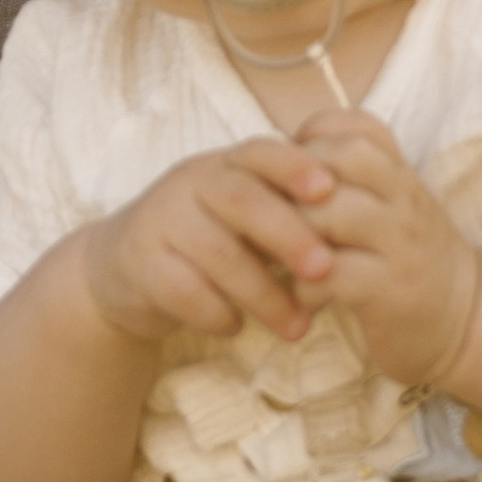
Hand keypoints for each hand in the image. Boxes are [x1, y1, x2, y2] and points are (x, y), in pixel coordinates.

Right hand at [79, 136, 337, 348]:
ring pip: (217, 252)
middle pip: (241, 198)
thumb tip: (360, 221)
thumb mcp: (241, 216)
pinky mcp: (139, 265)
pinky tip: (236, 327)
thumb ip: (286, 210)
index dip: (295, 167)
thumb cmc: (204, 241)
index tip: (331, 189)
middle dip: (288, 233)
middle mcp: (189, 184)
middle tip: (325, 269)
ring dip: (263, 293)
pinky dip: (217, 313)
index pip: (260, 153)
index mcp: (223, 165)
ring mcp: (160, 222)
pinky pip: (184, 291)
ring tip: (297, 327)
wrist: (121, 271)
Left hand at [289, 111, 479, 388]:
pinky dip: (304, 286)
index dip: (313, 138)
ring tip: (282, 257)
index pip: (357, 127)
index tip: (293, 171)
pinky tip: (305, 296)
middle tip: (273, 214)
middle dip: (293, 181)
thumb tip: (281, 157)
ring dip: (290, 234)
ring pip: (328, 212)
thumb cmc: (410, 258)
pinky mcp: (391, 292)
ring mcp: (402, 245)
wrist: (467, 318)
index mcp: (403, 175)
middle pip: (340, 158)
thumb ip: (353, 177)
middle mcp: (407, 200)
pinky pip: (330, 273)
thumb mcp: (392, 205)